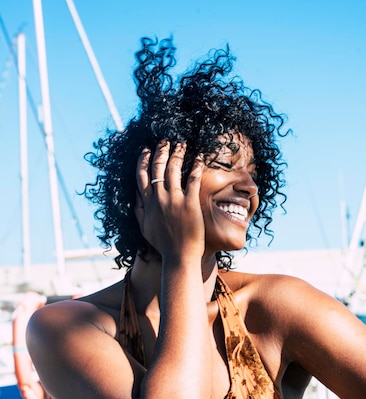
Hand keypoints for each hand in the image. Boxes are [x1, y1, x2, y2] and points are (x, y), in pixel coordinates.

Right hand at [135, 140, 204, 260]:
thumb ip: (138, 211)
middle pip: (157, 168)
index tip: (147, 150)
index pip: (142, 176)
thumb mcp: (144, 228)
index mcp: (147, 204)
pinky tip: (199, 157)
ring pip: (173, 169)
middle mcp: (158, 199)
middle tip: (165, 141)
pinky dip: (196, 166)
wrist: (178, 257)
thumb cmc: (163, 245)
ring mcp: (174, 200)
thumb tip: (133, 197)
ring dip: (177, 153)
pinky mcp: (190, 203)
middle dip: (160, 151)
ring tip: (182, 143)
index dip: (144, 160)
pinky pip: (193, 179)